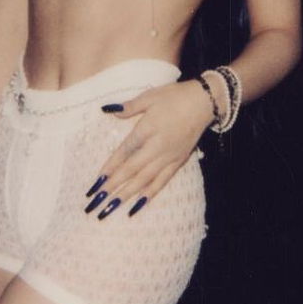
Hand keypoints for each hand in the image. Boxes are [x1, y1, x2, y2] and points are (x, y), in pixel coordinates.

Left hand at [84, 80, 214, 218]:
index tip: (97, 181)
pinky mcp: (179, 161)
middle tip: (98, 202)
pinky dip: (150, 193)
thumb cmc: (175, 96)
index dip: (110, 167)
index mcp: (147, 130)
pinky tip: (139, 204)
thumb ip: (130, 106)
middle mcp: (157, 147)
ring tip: (113, 207)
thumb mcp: (150, 96)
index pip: (124, 152)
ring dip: (128, 194)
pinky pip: (162, 181)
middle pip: (132, 170)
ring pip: (146, 180)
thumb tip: (108, 110)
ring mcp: (169, 156)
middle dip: (114, 187)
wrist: (205, 102)